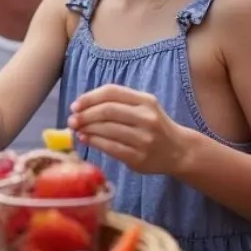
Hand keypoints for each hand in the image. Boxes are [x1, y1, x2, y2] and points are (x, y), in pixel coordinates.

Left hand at [69, 84, 188, 174]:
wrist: (178, 151)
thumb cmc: (153, 125)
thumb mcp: (142, 107)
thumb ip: (117, 103)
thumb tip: (81, 107)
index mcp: (146, 101)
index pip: (112, 92)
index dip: (89, 97)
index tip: (75, 105)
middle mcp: (147, 118)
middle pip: (107, 111)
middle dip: (85, 115)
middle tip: (72, 119)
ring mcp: (144, 139)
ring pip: (107, 130)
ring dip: (87, 129)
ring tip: (77, 129)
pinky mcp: (139, 158)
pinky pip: (111, 148)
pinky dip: (94, 142)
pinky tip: (86, 139)